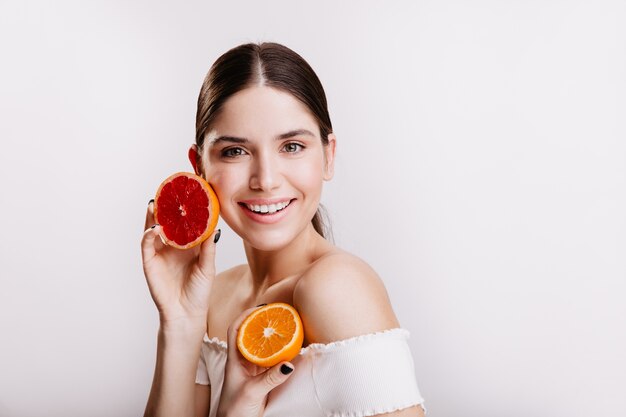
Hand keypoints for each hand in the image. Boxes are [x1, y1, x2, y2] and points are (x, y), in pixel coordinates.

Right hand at [141, 199, 219, 323]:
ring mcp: (160, 253)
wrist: (187, 313)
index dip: (184, 207)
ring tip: (155, 203)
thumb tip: (214, 228)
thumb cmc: (199, 291)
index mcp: (188, 244)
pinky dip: (148, 235)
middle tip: (166, 191)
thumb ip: (208, 247)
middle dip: (165, 206)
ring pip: (153, 229)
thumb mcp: (208, 266)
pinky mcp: (150, 263)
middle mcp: (172, 245)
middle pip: (166, 221)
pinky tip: (153, 229)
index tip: (188, 191)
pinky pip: (146, 245)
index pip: (184, 221)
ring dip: (153, 216)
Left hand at [216, 307, 294, 416]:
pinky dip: (280, 353)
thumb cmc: (233, 411)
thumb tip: (289, 364)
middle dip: (262, 322)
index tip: (261, 308)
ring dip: (272, 337)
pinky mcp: (261, 379)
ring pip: (262, 347)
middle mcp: (242, 361)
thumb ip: (270, 378)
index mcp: (234, 360)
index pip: (235, 329)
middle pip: (250, 334)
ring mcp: (252, 370)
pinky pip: (271, 361)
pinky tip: (290, 350)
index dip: (245, 316)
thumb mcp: (253, 392)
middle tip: (278, 315)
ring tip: (286, 327)